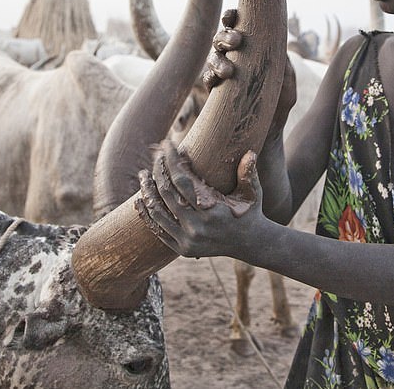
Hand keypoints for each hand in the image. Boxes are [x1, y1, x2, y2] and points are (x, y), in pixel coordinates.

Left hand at [136, 139, 262, 258]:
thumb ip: (248, 173)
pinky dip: (146, 214)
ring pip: (157, 212)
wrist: (250, 244)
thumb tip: (250, 153)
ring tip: (143, 175)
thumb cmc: (249, 211)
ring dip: (146, 191)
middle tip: (154, 156)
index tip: (167, 143)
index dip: (171, 160)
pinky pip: (157, 230)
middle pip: (166, 194)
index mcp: (213, 213)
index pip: (182, 181)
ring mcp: (188, 241)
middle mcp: (197, 229)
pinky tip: (140, 199)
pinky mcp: (182, 249)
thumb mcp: (252, 193)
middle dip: (157, 172)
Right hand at [202, 8, 296, 136]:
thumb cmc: (280, 101)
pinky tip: (218, 79)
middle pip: (221, 38)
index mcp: (250, 48)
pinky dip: (211, 77)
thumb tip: (279, 45)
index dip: (231, 17)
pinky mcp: (215, 91)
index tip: (231, 16)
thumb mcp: (287, 81)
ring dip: (218, 59)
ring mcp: (223, 73)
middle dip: (225, 36)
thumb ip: (283, 64)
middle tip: (236, 41)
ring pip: (213, 57)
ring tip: (228, 70)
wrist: (270, 130)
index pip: (237, 25)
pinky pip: (208, 79)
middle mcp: (233, 57)